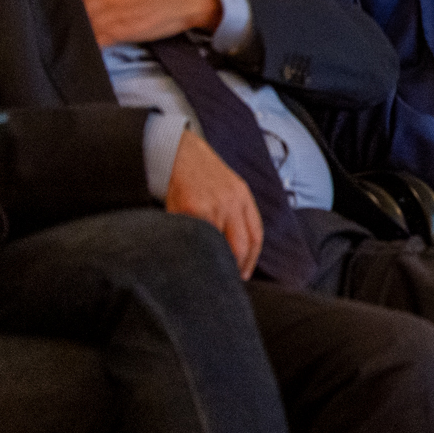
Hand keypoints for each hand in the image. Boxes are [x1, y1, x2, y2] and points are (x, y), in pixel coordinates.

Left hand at [78, 0, 222, 47]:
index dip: (70, 1)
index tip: (71, 8)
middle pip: (74, 10)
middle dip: (74, 18)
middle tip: (74, 24)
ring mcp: (108, 14)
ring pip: (82, 26)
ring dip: (81, 32)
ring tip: (82, 36)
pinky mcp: (117, 32)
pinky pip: (95, 41)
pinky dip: (92, 44)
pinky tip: (94, 44)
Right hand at [167, 130, 262, 278]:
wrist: (178, 151)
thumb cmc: (200, 173)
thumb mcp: (227, 187)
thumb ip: (234, 211)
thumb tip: (235, 244)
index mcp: (243, 197)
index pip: (255, 235)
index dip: (251, 259)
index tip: (244, 274)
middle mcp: (232, 202)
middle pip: (242, 245)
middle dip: (236, 267)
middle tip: (228, 281)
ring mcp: (212, 206)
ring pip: (219, 245)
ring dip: (214, 262)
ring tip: (207, 273)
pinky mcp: (191, 209)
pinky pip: (196, 238)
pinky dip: (194, 251)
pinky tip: (189, 258)